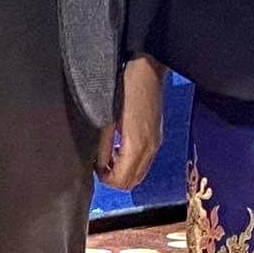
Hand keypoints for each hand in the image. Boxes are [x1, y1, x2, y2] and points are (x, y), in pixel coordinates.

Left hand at [97, 54, 165, 189]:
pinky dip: (132, 164)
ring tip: (111, 158)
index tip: (96, 168)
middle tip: (101, 166)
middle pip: (132, 182)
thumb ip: (104, 146)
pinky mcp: (157, 137)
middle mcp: (149, 148)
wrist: (147, 70)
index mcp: (136, 144)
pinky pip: (145, 162)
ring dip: (124, 173)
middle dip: (115, 179)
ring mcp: (156, 143)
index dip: (105, 180)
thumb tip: (99, 165)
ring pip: (140, 175)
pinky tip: (122, 148)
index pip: (121, 180)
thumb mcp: (108, 119)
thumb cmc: (125, 89)